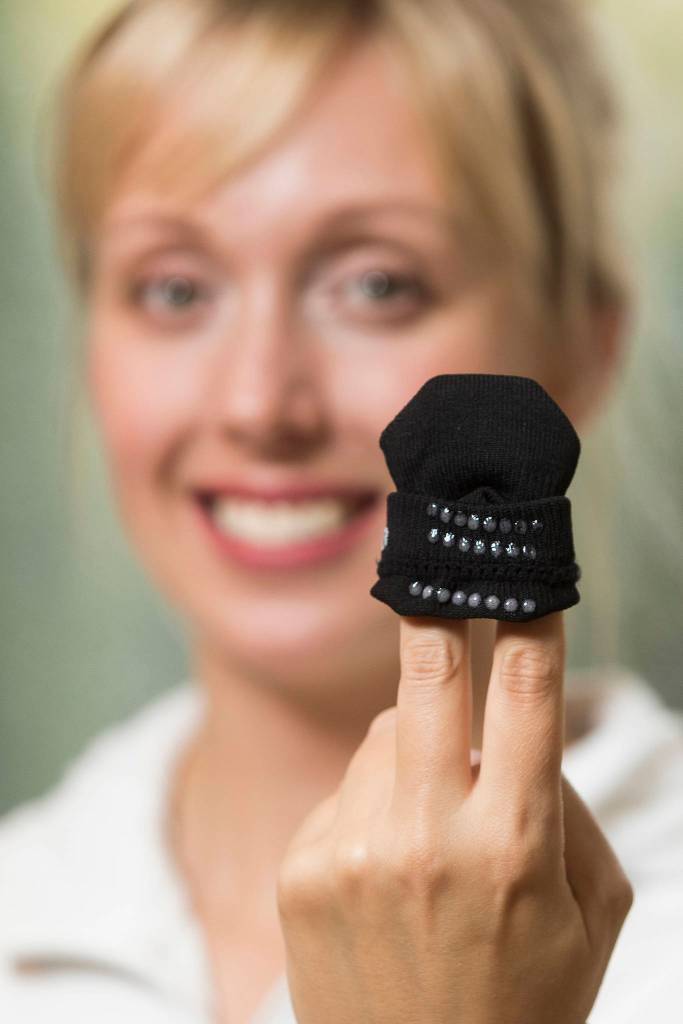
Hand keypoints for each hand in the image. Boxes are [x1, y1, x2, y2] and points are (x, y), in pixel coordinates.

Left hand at [275, 611, 633, 1023]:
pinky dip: (373, 800)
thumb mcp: (592, 915)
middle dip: (435, 611)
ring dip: (415, 747)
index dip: (528, 617)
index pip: (527, 693)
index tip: (519, 572)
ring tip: (430, 824)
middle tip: (432, 573)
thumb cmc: (523, 1000)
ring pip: (388, 729)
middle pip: (428, 672)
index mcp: (514, 844)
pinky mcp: (303, 866)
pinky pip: (348, 785)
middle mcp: (427, 836)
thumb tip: (512, 733)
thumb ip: (565, 807)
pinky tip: (386, 864)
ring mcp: (354, 848)